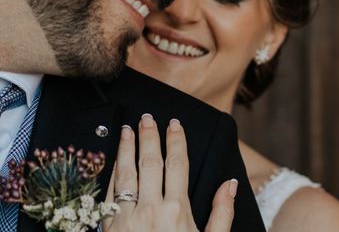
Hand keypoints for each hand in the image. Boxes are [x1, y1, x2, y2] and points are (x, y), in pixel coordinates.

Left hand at [103, 114, 237, 230]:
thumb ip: (221, 215)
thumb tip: (230, 185)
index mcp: (177, 211)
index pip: (176, 165)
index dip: (176, 142)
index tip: (174, 124)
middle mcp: (150, 211)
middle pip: (149, 163)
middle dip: (149, 138)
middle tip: (149, 118)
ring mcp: (126, 218)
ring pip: (125, 174)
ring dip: (127, 149)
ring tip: (128, 130)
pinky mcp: (109, 227)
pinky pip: (110, 193)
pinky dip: (112, 173)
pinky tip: (115, 161)